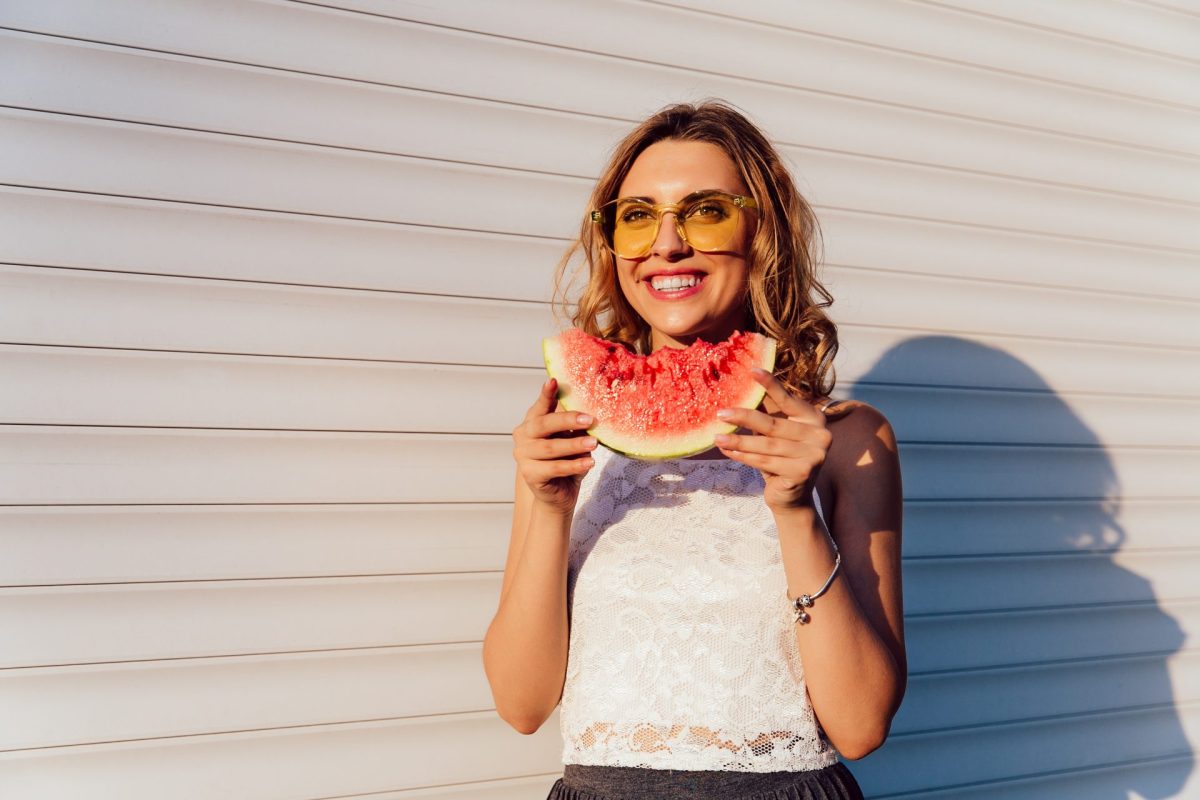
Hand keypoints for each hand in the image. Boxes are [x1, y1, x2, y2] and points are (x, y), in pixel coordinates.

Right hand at [511, 377, 598, 513]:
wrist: (558, 495)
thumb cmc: (566, 462)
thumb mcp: (572, 439)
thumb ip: (576, 426)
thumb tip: (592, 411)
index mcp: (532, 422)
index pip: (540, 406)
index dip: (546, 394)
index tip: (553, 381)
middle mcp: (523, 436)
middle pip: (543, 424)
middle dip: (567, 420)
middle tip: (590, 419)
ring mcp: (523, 456)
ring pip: (550, 447)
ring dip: (574, 444)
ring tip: (594, 443)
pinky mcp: (530, 475)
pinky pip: (554, 468)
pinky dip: (574, 465)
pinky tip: (589, 462)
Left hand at [713, 368, 832, 512]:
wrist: (791, 497)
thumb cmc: (781, 459)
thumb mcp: (776, 433)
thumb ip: (767, 412)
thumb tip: (744, 386)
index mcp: (815, 418)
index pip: (788, 400)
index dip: (770, 385)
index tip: (752, 370)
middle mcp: (821, 435)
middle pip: (773, 425)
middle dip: (744, 418)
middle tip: (720, 413)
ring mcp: (815, 455)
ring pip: (766, 445)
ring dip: (739, 441)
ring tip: (717, 437)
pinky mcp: (803, 473)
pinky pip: (765, 462)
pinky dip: (743, 456)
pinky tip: (728, 451)